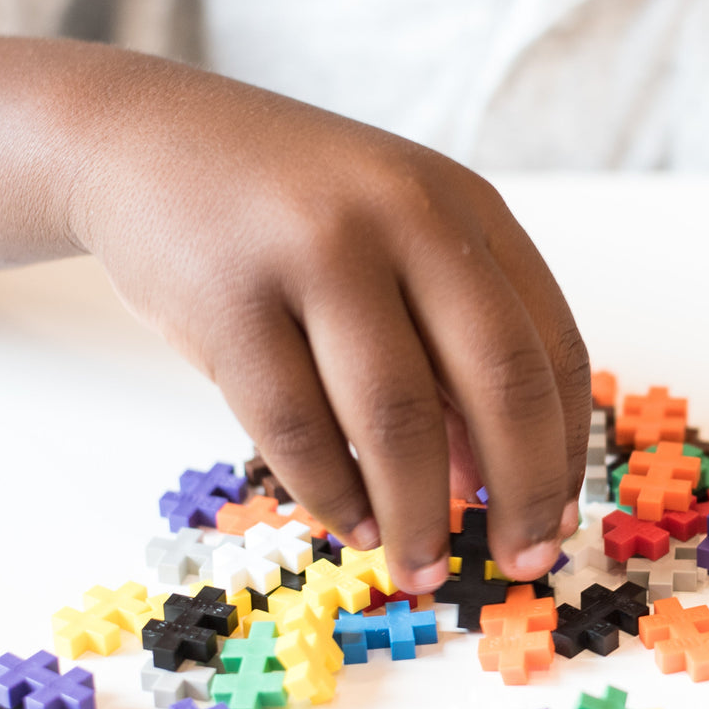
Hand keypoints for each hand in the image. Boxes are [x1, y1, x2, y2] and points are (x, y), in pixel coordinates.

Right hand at [70, 54, 587, 591]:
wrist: (144, 141)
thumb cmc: (292, 216)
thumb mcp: (398, 251)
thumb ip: (450, 353)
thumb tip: (491, 485)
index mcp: (469, 209)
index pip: (552, 350)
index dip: (564, 450)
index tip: (558, 520)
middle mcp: (406, 218)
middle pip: (500, 383)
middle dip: (520, 492)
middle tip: (520, 564)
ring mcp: (316, 252)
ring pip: (397, 419)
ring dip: (419, 514)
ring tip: (420, 568)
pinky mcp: (229, 298)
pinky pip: (296, 428)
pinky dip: (334, 495)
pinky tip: (354, 525)